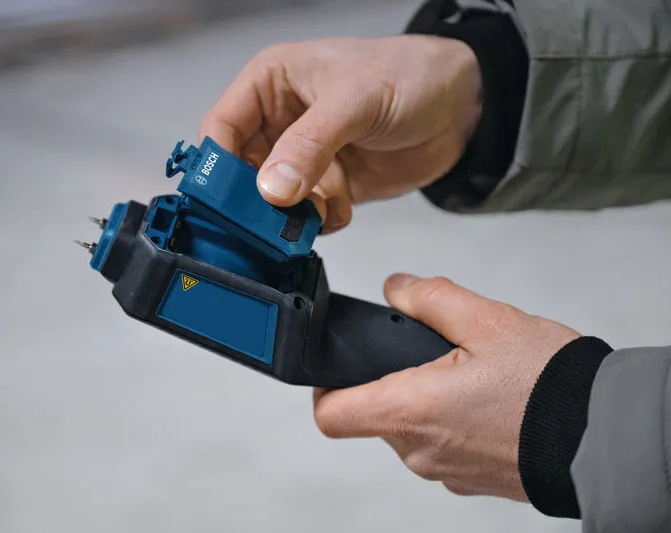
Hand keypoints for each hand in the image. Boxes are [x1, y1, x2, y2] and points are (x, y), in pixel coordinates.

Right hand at [198, 35, 480, 232]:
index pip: (221, 126)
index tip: (223, 200)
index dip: (216, 164)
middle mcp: (280, 121)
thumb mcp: (356, 100)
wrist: (463, 105)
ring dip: (294, 214)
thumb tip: (271, 187)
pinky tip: (343, 207)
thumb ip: (310, 144)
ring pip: (274, 199)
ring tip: (323, 207)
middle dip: (256, 199)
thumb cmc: (409, 75)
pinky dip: (323, 220)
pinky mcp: (329, 184)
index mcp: (271, 83)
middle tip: (273, 218)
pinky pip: (309, 213)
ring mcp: (304, 156)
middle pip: (242, 171)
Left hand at [312, 274, 579, 499]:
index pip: (330, 414)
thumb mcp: (487, 319)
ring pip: (409, 429)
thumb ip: (429, 298)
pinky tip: (486, 399)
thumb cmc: (549, 385)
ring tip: (469, 373)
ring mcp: (444, 471)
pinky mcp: (468, 480)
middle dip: (394, 378)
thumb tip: (395, 288)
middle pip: (374, 414)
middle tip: (434, 354)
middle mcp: (420, 450)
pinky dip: (451, 421)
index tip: (342, 365)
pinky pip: (441, 446)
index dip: (326, 386)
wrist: (604, 437)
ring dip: (426, 398)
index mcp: (411, 410)